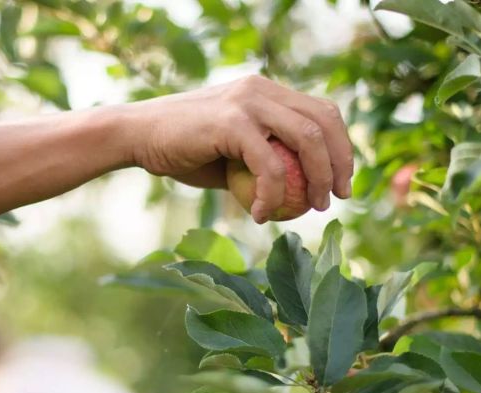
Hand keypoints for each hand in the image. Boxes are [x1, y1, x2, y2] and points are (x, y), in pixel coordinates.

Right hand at [129, 75, 352, 222]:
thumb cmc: (183, 151)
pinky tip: (260, 214)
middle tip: (336, 198)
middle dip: (339, 163)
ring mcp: (248, 101)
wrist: (138, 137)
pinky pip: (269, 164)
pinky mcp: (231, 122)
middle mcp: (262, 89)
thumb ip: (267, 159)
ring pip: (306, 138)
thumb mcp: (233, 153)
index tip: (342, 182)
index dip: (341, 147)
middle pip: (324, 121)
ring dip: (317, 179)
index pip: (323, 111)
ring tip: (311, 208)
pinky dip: (271, 194)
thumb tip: (305, 190)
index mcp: (267, 91)